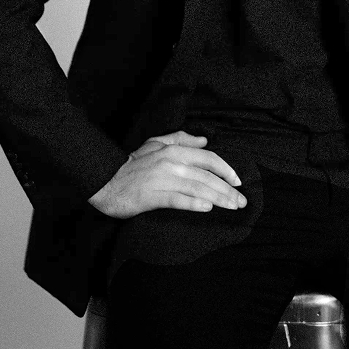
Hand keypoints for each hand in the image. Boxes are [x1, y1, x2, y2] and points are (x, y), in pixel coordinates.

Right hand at [88, 129, 247, 218]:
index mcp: (173, 150)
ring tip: (232, 207)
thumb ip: (180, 139)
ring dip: (219, 198)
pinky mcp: (153, 196)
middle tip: (242, 201)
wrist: (106, 181)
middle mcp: (171, 163)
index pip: (207, 158)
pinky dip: (195, 203)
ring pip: (198, 188)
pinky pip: (178, 200)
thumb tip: (204, 140)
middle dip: (228, 189)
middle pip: (207, 176)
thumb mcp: (156, 144)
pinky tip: (207, 208)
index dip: (225, 169)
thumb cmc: (132, 164)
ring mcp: (163, 180)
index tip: (238, 181)